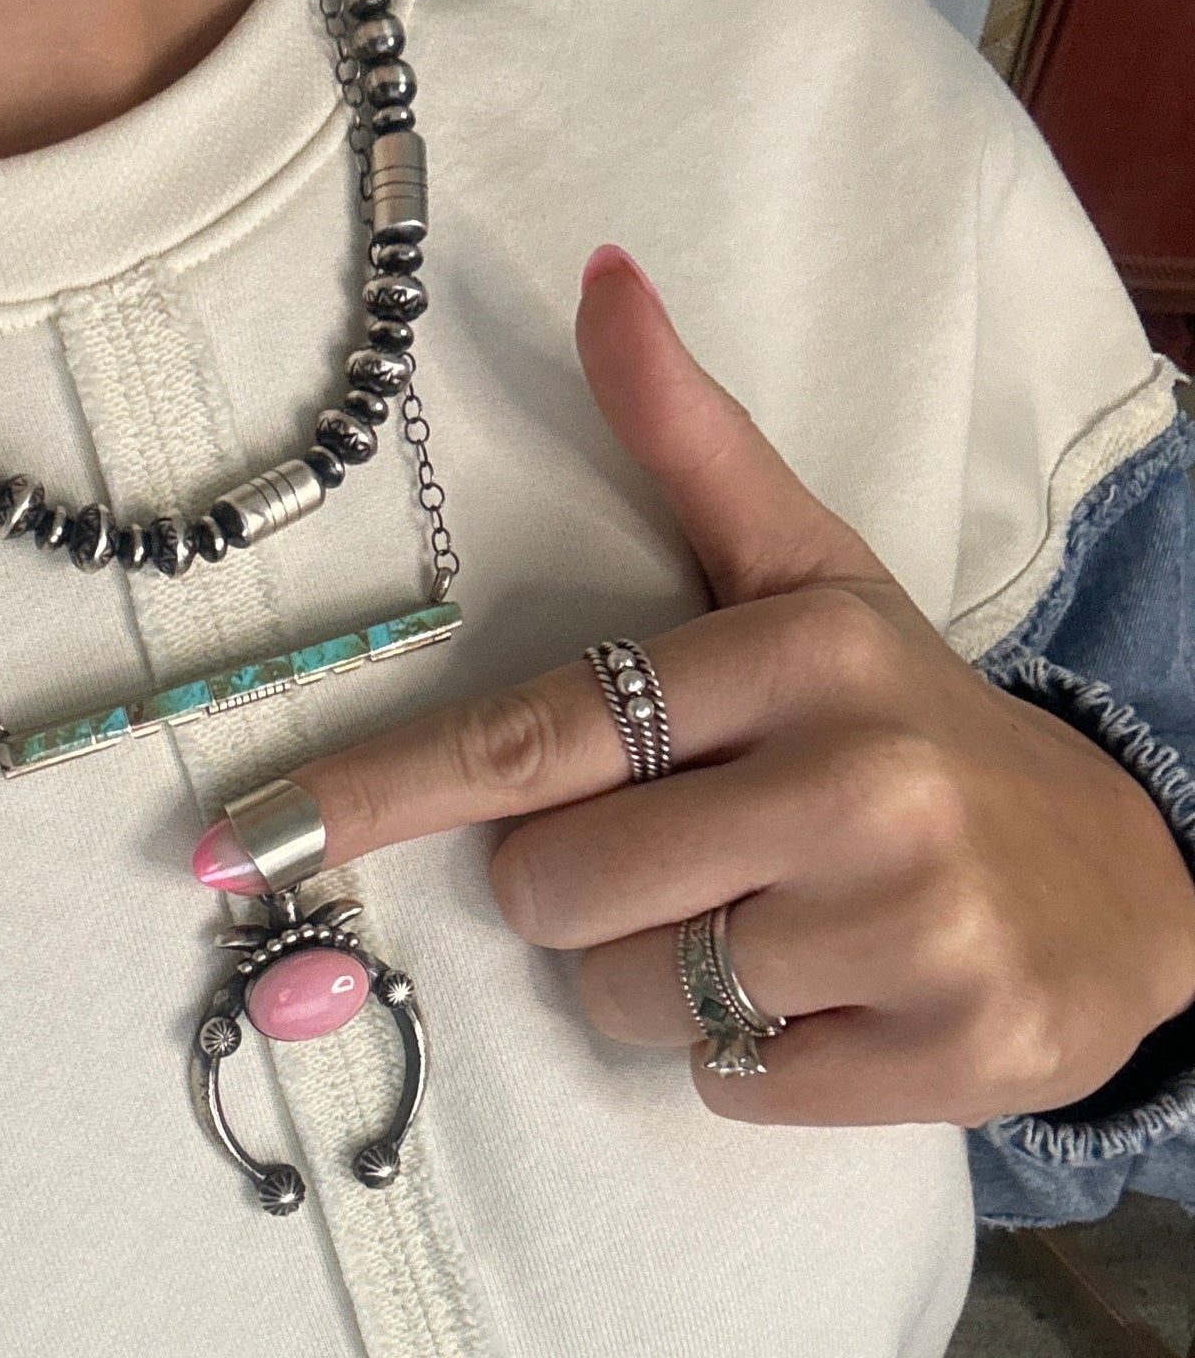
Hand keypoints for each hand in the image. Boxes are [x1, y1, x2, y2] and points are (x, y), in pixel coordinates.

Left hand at [265, 245, 1194, 1125]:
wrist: (1130, 887)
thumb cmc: (916, 727)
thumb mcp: (817, 578)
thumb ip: (695, 447)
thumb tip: (599, 276)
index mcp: (802, 653)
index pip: (540, 733)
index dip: (383, 789)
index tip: (251, 837)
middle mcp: (859, 779)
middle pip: (556, 889)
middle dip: (580, 892)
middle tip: (689, 856)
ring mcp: (910, 928)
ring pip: (628, 997)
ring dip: (659, 981)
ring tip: (771, 926)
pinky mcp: (949, 1056)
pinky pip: (726, 1081)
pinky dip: (748, 1056)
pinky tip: (833, 999)